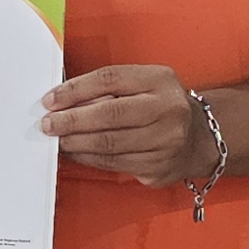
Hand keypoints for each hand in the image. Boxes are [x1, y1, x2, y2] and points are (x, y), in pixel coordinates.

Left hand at [41, 65, 218, 188]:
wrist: (200, 138)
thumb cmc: (161, 106)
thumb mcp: (144, 83)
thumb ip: (109, 88)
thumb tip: (64, 101)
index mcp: (160, 80)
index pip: (111, 79)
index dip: (76, 89)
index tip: (51, 100)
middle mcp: (168, 110)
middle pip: (110, 114)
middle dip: (72, 120)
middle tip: (49, 124)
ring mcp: (166, 142)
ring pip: (109, 144)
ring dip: (76, 143)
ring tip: (58, 140)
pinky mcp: (158, 168)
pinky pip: (115, 164)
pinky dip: (89, 158)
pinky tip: (76, 153)